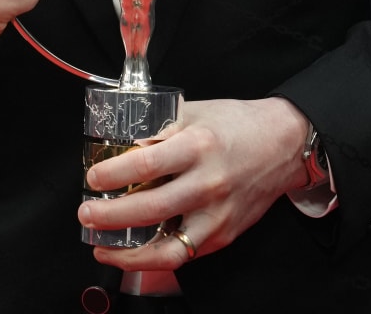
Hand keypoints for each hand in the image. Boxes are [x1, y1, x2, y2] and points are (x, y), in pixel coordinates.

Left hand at [78, 97, 307, 270]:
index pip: (146, 164)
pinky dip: (155, 259)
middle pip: (150, 208)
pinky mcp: (224, 234)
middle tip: (87, 215)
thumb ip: (159, 130)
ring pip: (167, 247)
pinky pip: (185, 253)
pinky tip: (135, 253)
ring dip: (128, 253)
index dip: (112, 175)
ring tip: (103, 248)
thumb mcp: (195, 113)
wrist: (284, 143)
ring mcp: (218, 213)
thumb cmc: (238, 124)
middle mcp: (208, 183)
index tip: (93, 179)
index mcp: (198, 146)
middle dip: (109, 216)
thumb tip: (122, 148)